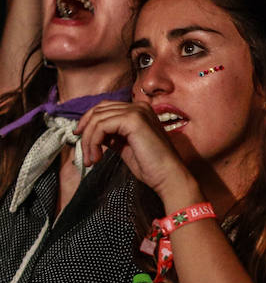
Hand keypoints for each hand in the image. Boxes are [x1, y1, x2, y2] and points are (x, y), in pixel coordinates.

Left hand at [75, 101, 198, 202]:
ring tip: (91, 160)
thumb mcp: (125, 146)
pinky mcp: (133, 120)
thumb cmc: (151, 165)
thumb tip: (90, 132)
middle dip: (86, 132)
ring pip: (97, 119)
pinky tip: (97, 158)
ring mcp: (137, 111)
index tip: (80, 137)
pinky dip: (93, 142)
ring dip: (88, 141)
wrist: (169, 176)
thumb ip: (111, 135)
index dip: (88, 121)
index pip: (105, 107)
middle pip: (98, 110)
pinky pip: (101, 126)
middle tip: (85, 154)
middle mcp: (139, 106)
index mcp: (140, 111)